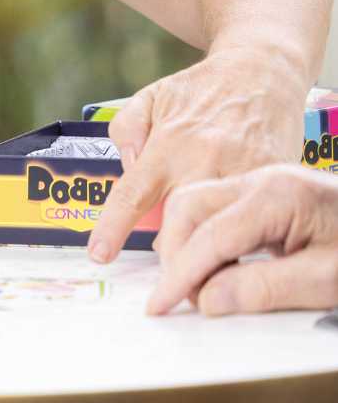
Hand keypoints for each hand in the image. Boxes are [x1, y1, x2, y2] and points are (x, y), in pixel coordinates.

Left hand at [89, 48, 306, 262]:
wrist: (263, 70)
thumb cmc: (201, 88)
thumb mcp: (150, 97)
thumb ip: (126, 130)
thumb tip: (126, 167)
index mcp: (167, 144)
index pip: (132, 194)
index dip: (113, 228)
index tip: (99, 255)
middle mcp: (202, 159)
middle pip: (179, 222)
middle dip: (170, 252)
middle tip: (167, 272)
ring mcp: (241, 170)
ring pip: (219, 225)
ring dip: (207, 250)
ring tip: (201, 264)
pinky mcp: (274, 177)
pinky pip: (254, 214)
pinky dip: (243, 231)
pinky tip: (237, 238)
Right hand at [146, 165, 337, 315]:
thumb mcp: (327, 280)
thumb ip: (265, 289)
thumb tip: (209, 299)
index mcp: (277, 195)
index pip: (211, 236)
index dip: (181, 274)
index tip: (162, 303)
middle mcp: (261, 179)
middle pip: (190, 207)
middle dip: (175, 252)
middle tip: (175, 295)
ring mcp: (261, 181)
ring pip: (196, 202)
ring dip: (185, 242)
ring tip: (192, 282)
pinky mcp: (265, 192)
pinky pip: (215, 207)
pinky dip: (203, 236)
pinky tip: (213, 264)